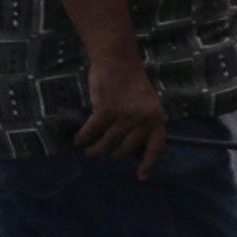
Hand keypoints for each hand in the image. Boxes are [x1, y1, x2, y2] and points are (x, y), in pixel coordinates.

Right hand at [75, 55, 166, 179]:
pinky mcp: (106, 110)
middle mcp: (143, 120)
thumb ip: (140, 124)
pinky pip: (92, 131)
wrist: (118, 59)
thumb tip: (127, 148)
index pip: (156, 148)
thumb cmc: (130, 80)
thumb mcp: (145, 103)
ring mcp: (125, 116)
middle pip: (126, 150)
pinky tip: (79, 139)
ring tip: (89, 152)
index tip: (141, 177)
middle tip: (103, 155)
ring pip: (108, 143)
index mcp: (156, 118)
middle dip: (112, 155)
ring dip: (96, 150)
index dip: (150, 165)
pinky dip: (84, 137)